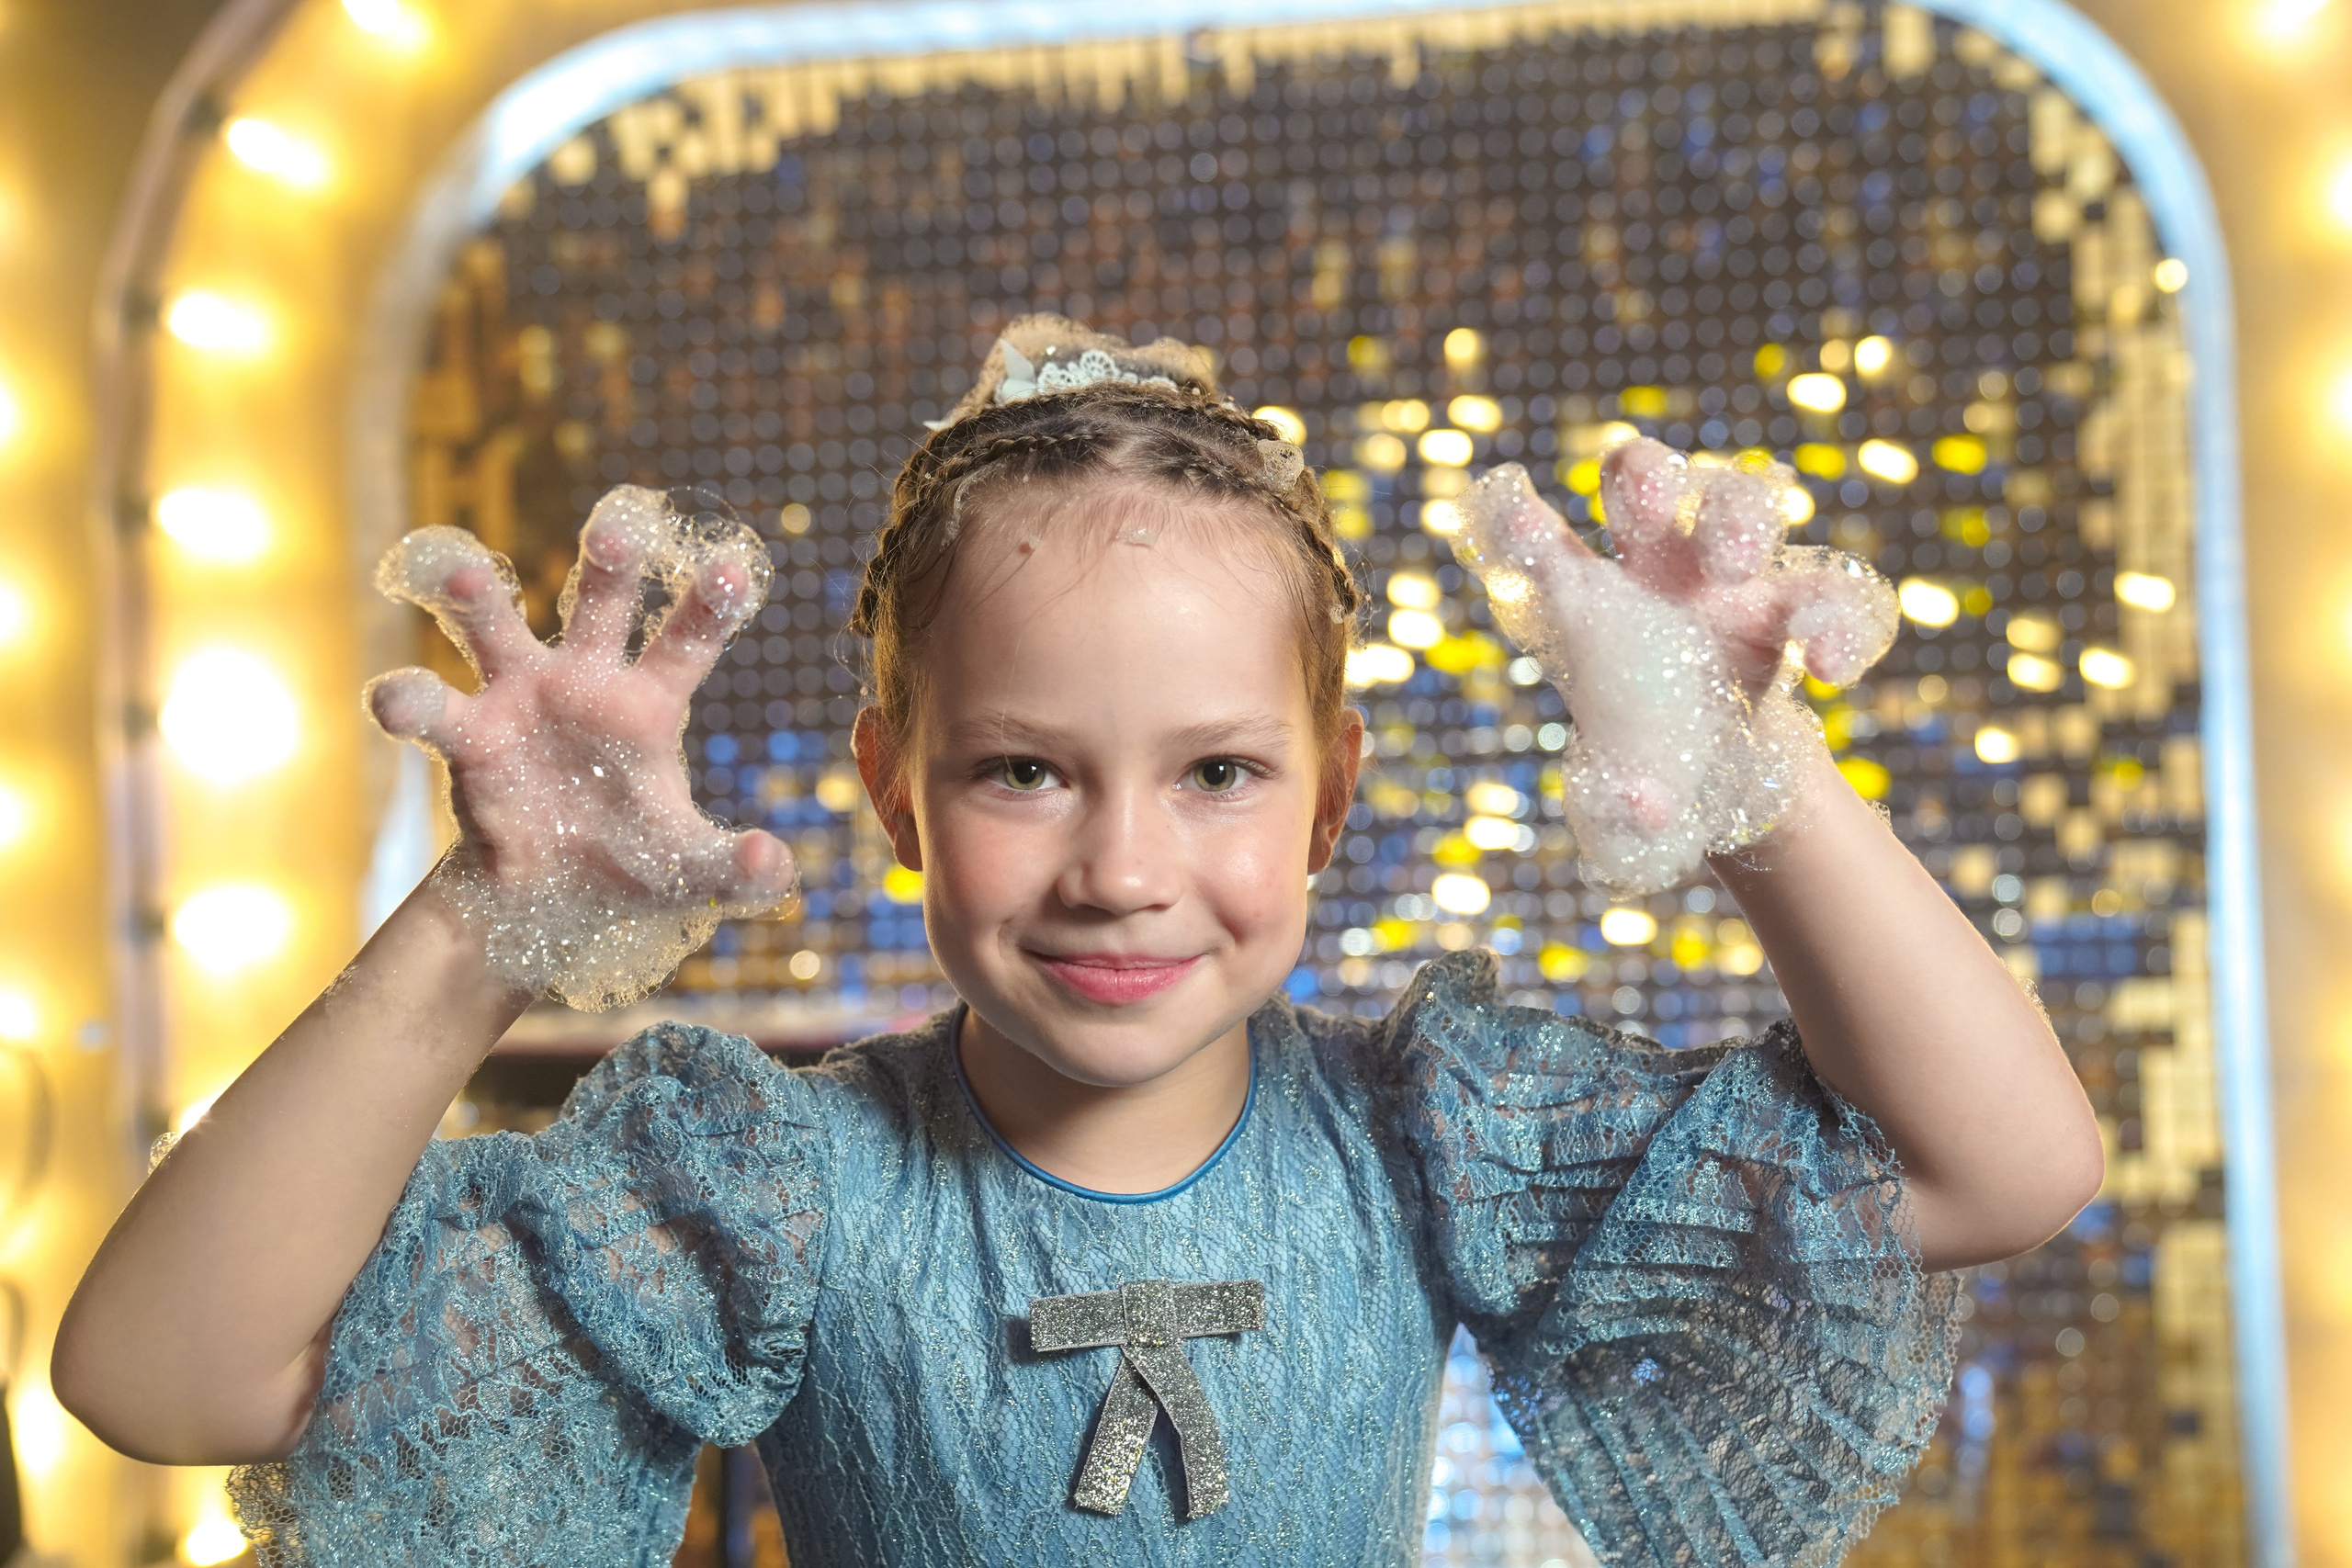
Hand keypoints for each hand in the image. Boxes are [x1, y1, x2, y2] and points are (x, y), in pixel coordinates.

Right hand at [365, 487, 795, 1009]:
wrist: (546, 899)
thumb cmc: (627, 861)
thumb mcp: (690, 870)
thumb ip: (737, 869)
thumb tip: (773, 864)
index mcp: (648, 705)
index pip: (686, 644)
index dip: (709, 607)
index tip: (735, 567)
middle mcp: (583, 681)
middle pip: (597, 605)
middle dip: (608, 564)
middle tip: (618, 524)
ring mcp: (518, 698)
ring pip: (494, 628)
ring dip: (475, 599)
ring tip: (459, 575)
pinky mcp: (468, 738)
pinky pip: (433, 710)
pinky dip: (408, 702)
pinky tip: (394, 699)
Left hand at [1455, 438, 1894, 891]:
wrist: (1722, 783)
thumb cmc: (1646, 771)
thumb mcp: (1617, 808)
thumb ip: (1618, 809)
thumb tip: (1644, 805)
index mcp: (1588, 604)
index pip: (1542, 546)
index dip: (1520, 521)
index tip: (1511, 516)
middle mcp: (1656, 569)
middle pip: (1644, 475)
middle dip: (1645, 476)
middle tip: (1645, 511)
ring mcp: (1730, 580)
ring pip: (1741, 497)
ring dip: (1739, 516)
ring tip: (1736, 569)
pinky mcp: (1794, 612)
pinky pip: (1831, 591)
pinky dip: (1839, 621)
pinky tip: (1829, 671)